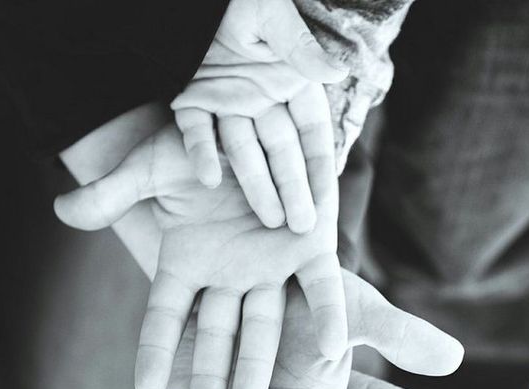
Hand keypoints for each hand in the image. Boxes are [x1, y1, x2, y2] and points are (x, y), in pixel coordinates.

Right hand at [55, 122, 346, 388]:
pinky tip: (331, 349)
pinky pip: (321, 290)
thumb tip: (63, 208)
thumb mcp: (150, 165)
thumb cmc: (194, 144)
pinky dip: (326, 316)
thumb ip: (113, 191)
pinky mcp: (309, 251)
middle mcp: (227, 277)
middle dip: (209, 380)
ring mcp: (268, 268)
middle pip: (216, 338)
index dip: (156, 352)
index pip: (166, 317)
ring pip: (262, 327)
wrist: (249, 121)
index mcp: (187, 264)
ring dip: (255, 367)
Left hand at [172, 42, 332, 232]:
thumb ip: (299, 43)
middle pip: (279, 151)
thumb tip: (335, 68)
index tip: (327, 200)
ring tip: (268, 219)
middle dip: (291, 188)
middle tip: (300, 227)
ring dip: (254, 183)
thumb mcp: (272, 14)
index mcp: (289, 79)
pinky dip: (201, 152)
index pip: (310, 132)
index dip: (318, 167)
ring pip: (242, 150)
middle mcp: (260, 98)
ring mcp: (227, 100)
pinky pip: (197, 131)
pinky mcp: (192, 97)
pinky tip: (206, 177)